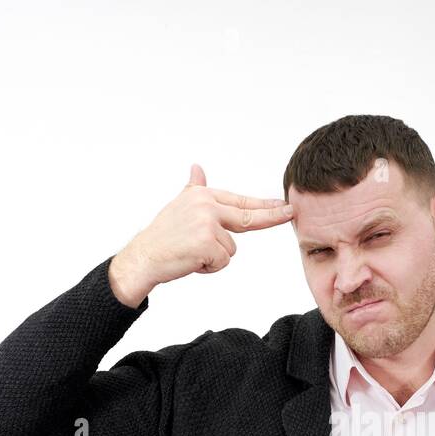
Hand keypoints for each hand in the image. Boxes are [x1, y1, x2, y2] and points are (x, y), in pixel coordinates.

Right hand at [108, 163, 293, 305]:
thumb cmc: (163, 236)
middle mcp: (206, 205)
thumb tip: (198, 168)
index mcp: (202, 196)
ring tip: (192, 253)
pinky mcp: (207, 244)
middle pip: (248, 216)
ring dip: (215, 258)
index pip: (240, 201)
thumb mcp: (180, 206)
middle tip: (291, 212)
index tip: (284, 204)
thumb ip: (194, 188)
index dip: (264, 204)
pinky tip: (191, 261)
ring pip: (231, 250)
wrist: (143, 257)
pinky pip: (222, 262)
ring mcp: (207, 224)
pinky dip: (209, 268)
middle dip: (272, 216)